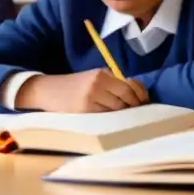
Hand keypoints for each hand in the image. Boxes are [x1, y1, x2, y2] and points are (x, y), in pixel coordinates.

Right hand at [16, 69, 148, 112]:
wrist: (48, 90)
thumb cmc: (75, 85)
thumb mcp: (94, 77)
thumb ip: (113, 83)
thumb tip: (137, 94)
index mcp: (102, 74)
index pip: (129, 86)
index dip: (140, 95)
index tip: (145, 101)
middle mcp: (97, 84)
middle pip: (125, 98)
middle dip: (133, 106)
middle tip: (138, 111)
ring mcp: (90, 99)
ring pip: (116, 109)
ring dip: (122, 113)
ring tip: (124, 116)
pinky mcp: (83, 112)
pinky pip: (104, 117)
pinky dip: (110, 119)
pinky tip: (110, 120)